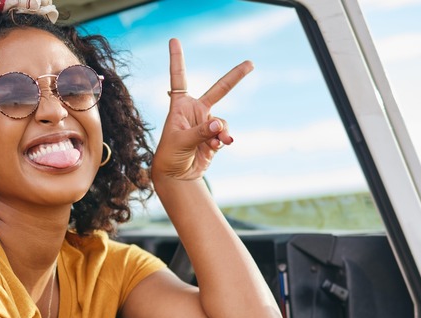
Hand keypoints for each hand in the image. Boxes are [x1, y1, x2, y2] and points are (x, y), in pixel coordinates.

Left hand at [152, 38, 253, 180]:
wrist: (177, 175)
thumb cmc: (170, 155)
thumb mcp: (181, 141)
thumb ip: (201, 131)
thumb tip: (219, 123)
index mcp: (180, 105)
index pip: (178, 78)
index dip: (177, 59)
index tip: (174, 40)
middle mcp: (195, 111)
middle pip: (219, 89)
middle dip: (236, 77)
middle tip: (251, 63)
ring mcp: (207, 124)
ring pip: (223, 121)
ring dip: (223, 131)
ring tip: (218, 142)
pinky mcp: (216, 137)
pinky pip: (225, 134)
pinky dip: (224, 139)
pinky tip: (218, 146)